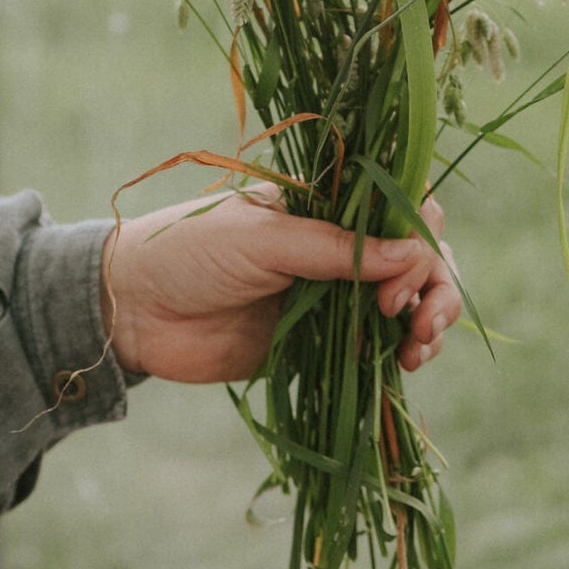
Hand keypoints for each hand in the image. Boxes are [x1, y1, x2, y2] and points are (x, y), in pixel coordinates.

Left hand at [101, 184, 459, 383]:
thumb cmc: (188, 252)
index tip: (400, 274)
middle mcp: (338, 245)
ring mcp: (333, 294)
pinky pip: (377, 346)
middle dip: (435, 286)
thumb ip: (335, 250)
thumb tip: (414, 256)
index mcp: (326, 204)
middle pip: (418, 257)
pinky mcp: (321, 342)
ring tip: (417, 348)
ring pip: (408, 302)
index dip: (419, 237)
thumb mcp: (262, 240)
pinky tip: (407, 363)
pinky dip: (403, 352)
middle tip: (412, 319)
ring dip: (430, 320)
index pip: (401, 206)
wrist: (132, 312)